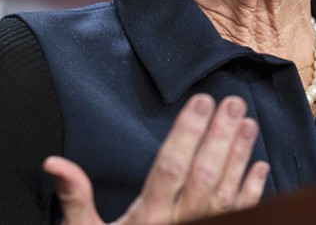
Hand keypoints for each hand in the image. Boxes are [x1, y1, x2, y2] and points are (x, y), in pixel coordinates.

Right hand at [44, 94, 268, 223]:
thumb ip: (75, 198)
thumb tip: (55, 163)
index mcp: (147, 218)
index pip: (170, 167)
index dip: (187, 133)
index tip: (201, 102)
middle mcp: (178, 224)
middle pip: (204, 174)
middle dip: (219, 136)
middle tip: (233, 103)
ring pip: (226, 192)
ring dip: (239, 157)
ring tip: (249, 124)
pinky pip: (240, 215)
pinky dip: (252, 192)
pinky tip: (260, 168)